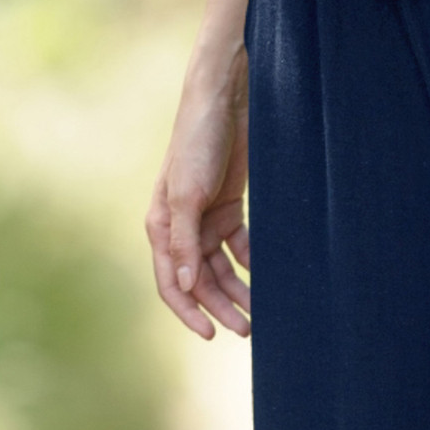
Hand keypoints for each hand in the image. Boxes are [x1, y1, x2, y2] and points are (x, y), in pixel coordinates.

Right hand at [146, 0, 253, 339]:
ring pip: (221, 267)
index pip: (170, 282)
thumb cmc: (198, 138)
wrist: (227, 93)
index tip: (210, 336)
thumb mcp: (187, 193)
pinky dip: (252, 262)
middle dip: (221, 306)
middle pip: (199, 280)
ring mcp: (207, 215)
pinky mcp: (230, 204)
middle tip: (248, 330)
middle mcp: (181, 225)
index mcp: (160, 224)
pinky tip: (269, 276)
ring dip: (238, 290)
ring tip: (260, 312)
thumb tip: (182, 287)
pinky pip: (240, 245)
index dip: (188, 311)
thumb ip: (183, 242)